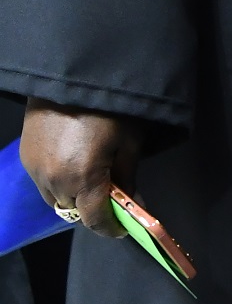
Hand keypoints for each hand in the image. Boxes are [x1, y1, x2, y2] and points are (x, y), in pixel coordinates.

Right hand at [21, 99, 141, 237]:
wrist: (73, 75)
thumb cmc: (109, 106)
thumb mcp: (129, 141)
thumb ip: (128, 178)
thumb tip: (133, 205)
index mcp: (83, 178)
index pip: (95, 220)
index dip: (111, 228)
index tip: (123, 227)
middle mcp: (54, 180)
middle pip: (74, 212)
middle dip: (93, 209)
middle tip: (111, 194)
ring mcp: (35, 169)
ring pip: (56, 199)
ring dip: (74, 196)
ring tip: (90, 176)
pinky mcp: (25, 156)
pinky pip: (43, 182)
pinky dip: (59, 181)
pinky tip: (72, 162)